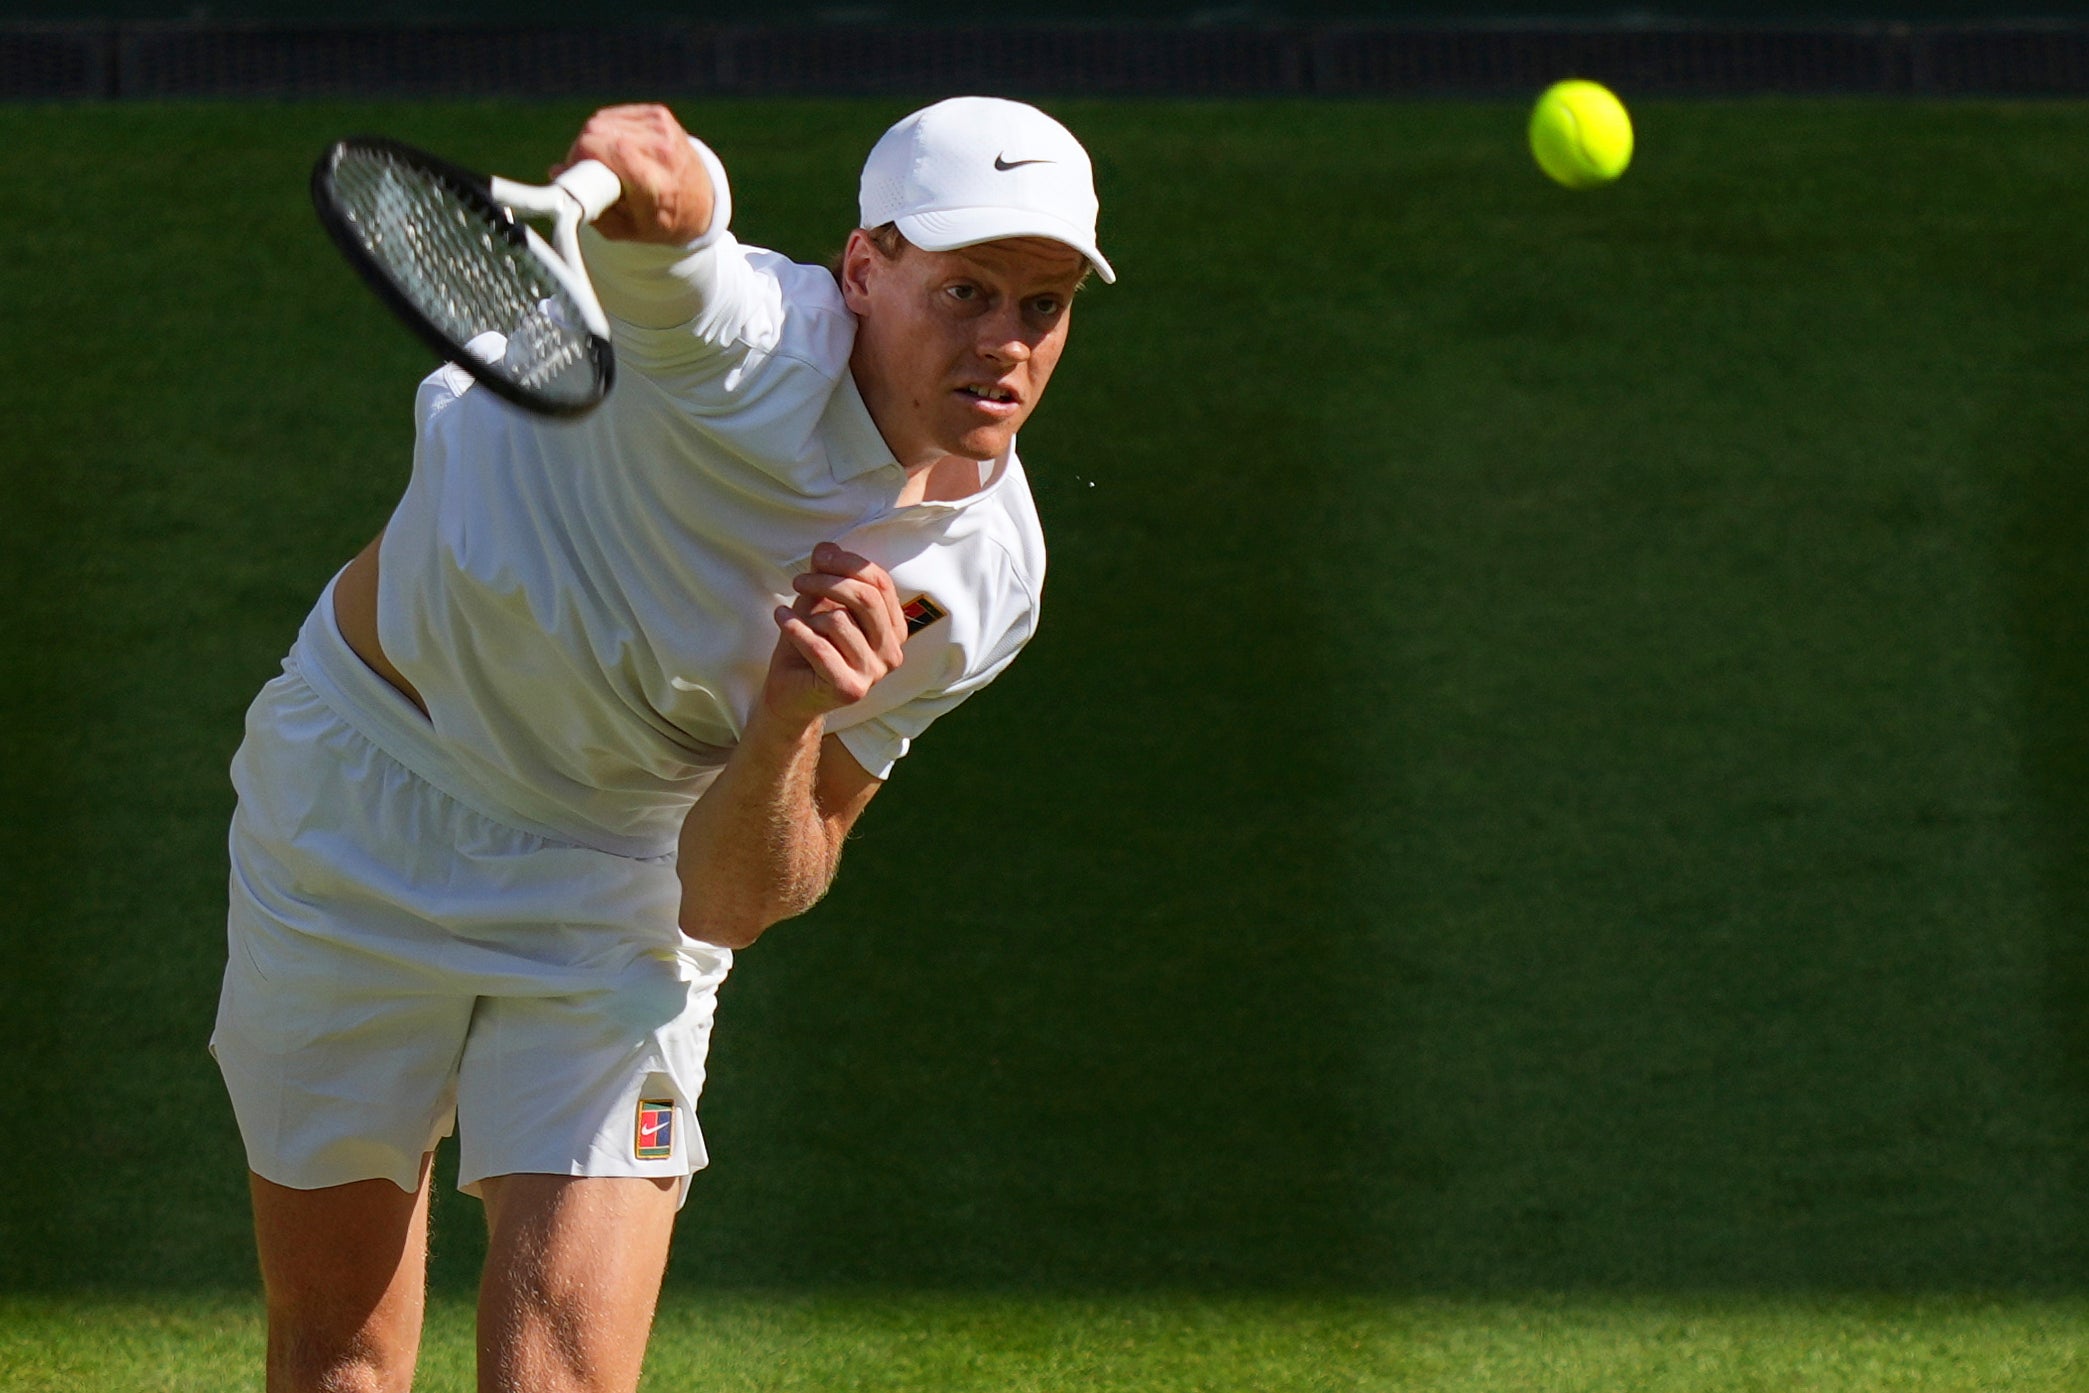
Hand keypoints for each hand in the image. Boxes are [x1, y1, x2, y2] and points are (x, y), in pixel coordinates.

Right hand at [552, 103, 714, 244]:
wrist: (702, 202)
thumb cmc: (661, 221)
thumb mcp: (625, 230)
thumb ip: (589, 208)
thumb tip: (555, 171)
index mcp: (654, 182)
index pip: (600, 148)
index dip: (577, 159)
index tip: (576, 176)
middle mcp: (662, 149)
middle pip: (595, 132)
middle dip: (582, 153)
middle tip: (590, 176)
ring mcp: (662, 126)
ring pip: (600, 122)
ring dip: (594, 143)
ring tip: (607, 167)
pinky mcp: (658, 113)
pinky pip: (613, 116)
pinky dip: (608, 133)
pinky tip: (618, 152)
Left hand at [763, 543, 907, 725]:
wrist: (791, 694)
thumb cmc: (808, 646)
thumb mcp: (818, 604)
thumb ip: (827, 577)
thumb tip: (827, 547)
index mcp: (893, 629)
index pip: (880, 584)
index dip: (850, 563)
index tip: (820, 557)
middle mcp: (891, 652)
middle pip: (866, 599)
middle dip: (827, 582)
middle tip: (799, 581)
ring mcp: (874, 673)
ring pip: (840, 621)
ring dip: (808, 614)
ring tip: (794, 620)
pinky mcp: (850, 689)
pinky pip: (819, 647)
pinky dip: (795, 628)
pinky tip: (780, 618)